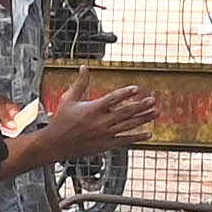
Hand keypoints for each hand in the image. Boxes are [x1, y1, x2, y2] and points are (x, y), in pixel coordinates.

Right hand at [18, 90, 156, 163]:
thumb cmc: (60, 121)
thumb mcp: (68, 100)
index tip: (136, 88)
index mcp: (92, 109)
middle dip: (140, 106)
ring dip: (143, 119)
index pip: (112, 99)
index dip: (125, 93)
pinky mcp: (105, 144)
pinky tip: (148, 133)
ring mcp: (104, 134)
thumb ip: (80, 83)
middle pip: (125, 112)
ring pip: (128, 125)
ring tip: (155, 112)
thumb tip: (84, 68)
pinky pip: (125, 140)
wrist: (55, 144)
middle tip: (152, 100)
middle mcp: (100, 122)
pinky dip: (137, 137)